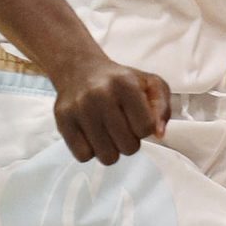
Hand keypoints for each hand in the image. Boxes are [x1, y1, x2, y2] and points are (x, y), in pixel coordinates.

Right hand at [50, 54, 170, 163]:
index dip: (145, 129)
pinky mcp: (63, 121)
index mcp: (125, 84)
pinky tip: (93, 136)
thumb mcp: (151, 84)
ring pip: (106, 156)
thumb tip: (159, 134)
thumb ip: (162, 107)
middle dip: (130, 142)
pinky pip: (84, 156)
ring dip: (112, 150)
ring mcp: (79, 109)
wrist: (80, 69)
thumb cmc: (121, 81)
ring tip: (110, 134)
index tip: (139, 120)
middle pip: (128, 146)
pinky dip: (91, 152)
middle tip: (124, 128)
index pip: (145, 128)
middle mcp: (100, 95)